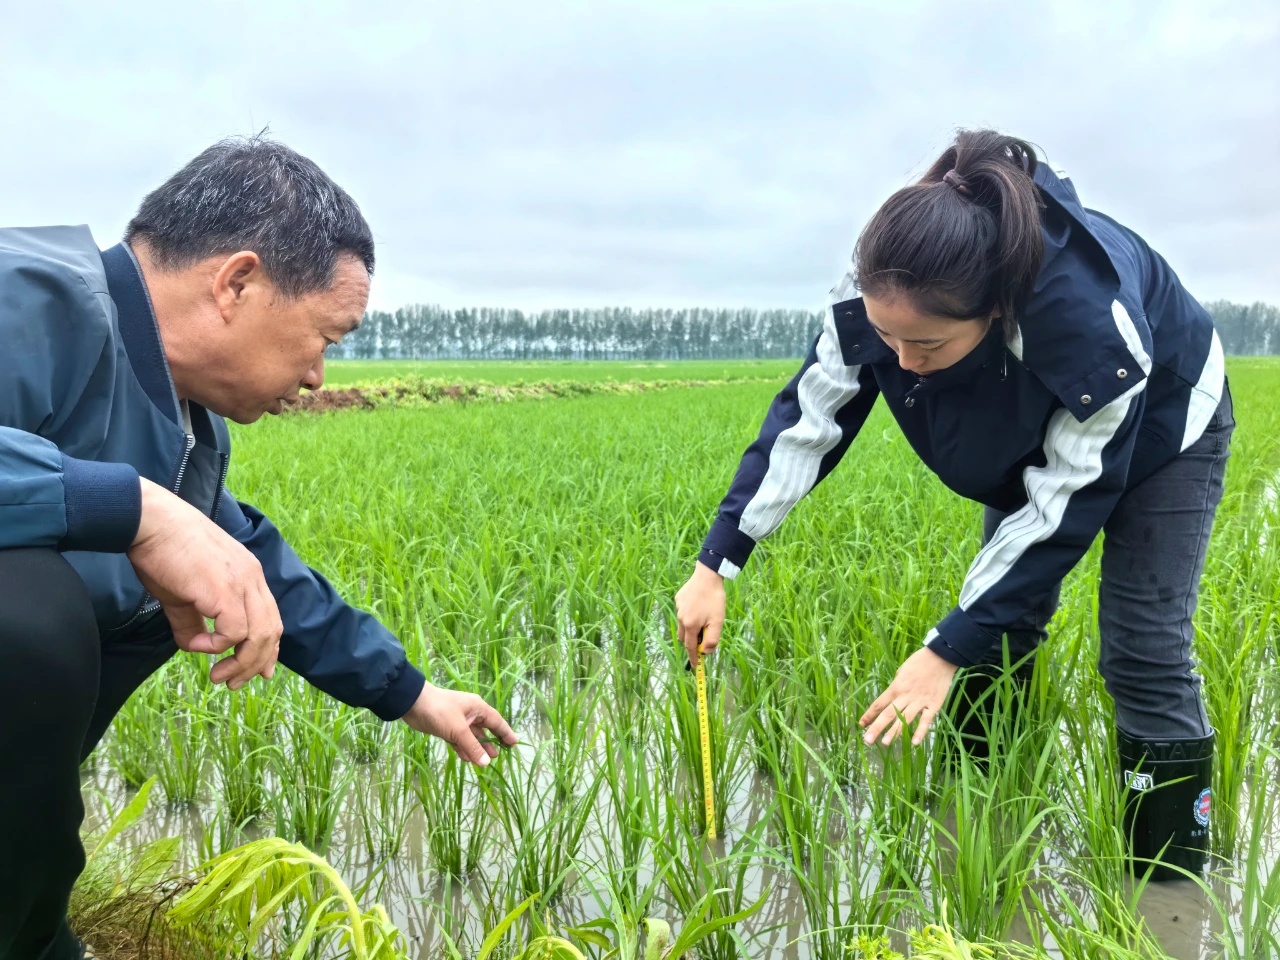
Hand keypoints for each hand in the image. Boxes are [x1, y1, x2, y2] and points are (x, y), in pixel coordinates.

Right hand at [127, 477, 282, 690]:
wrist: (150, 522)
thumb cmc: (163, 553)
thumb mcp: (183, 594)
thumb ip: (193, 621)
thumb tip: (196, 646)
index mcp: (248, 575)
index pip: (271, 618)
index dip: (268, 648)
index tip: (261, 671)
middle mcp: (253, 579)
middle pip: (271, 631)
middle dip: (256, 664)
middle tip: (233, 683)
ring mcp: (242, 583)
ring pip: (259, 635)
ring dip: (241, 663)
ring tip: (220, 677)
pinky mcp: (225, 590)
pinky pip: (234, 632)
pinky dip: (218, 646)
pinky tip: (198, 646)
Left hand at [402, 682, 518, 765]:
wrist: (413, 705)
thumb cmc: (440, 712)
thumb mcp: (458, 730)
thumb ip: (473, 747)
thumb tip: (487, 762)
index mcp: (477, 708)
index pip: (496, 721)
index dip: (506, 732)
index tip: (514, 743)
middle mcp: (470, 714)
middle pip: (485, 730)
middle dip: (492, 743)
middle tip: (499, 756)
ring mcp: (458, 721)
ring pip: (472, 737)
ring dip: (477, 748)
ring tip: (485, 762)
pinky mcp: (446, 728)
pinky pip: (459, 741)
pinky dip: (464, 749)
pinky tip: (468, 759)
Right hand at [675, 561, 725, 666]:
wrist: (708, 576)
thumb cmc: (714, 600)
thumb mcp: (718, 622)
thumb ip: (712, 639)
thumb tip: (706, 652)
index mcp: (690, 625)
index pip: (690, 647)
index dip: (693, 658)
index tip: (695, 667)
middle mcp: (681, 618)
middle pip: (684, 637)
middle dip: (692, 642)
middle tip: (704, 638)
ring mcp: (678, 608)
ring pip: (683, 624)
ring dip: (691, 628)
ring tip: (704, 618)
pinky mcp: (678, 599)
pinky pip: (683, 612)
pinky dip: (690, 615)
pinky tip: (699, 606)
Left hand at [860, 647, 959, 745]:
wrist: (940, 658)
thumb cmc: (919, 662)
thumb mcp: (901, 672)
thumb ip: (896, 687)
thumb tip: (890, 699)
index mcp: (896, 687)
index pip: (879, 703)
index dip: (869, 715)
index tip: (861, 724)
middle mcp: (906, 696)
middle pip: (889, 714)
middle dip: (877, 727)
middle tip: (868, 740)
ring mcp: (920, 701)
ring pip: (905, 719)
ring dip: (894, 732)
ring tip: (885, 743)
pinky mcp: (934, 705)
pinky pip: (926, 720)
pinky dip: (920, 731)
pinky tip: (913, 742)